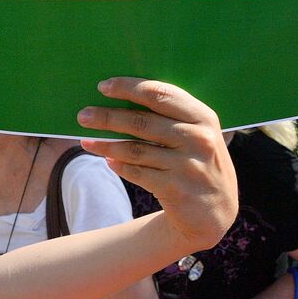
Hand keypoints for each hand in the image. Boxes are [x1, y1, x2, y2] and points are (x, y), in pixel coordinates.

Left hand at [77, 78, 236, 254]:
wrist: (215, 211)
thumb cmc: (196, 162)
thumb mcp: (197, 135)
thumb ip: (170, 117)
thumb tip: (121, 100)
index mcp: (203, 117)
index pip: (160, 94)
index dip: (128, 88)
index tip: (103, 86)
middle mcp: (198, 138)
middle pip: (142, 122)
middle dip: (108, 117)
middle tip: (82, 115)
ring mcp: (188, 165)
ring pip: (135, 149)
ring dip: (106, 145)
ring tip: (86, 141)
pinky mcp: (176, 189)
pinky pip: (137, 173)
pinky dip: (119, 166)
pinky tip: (107, 161)